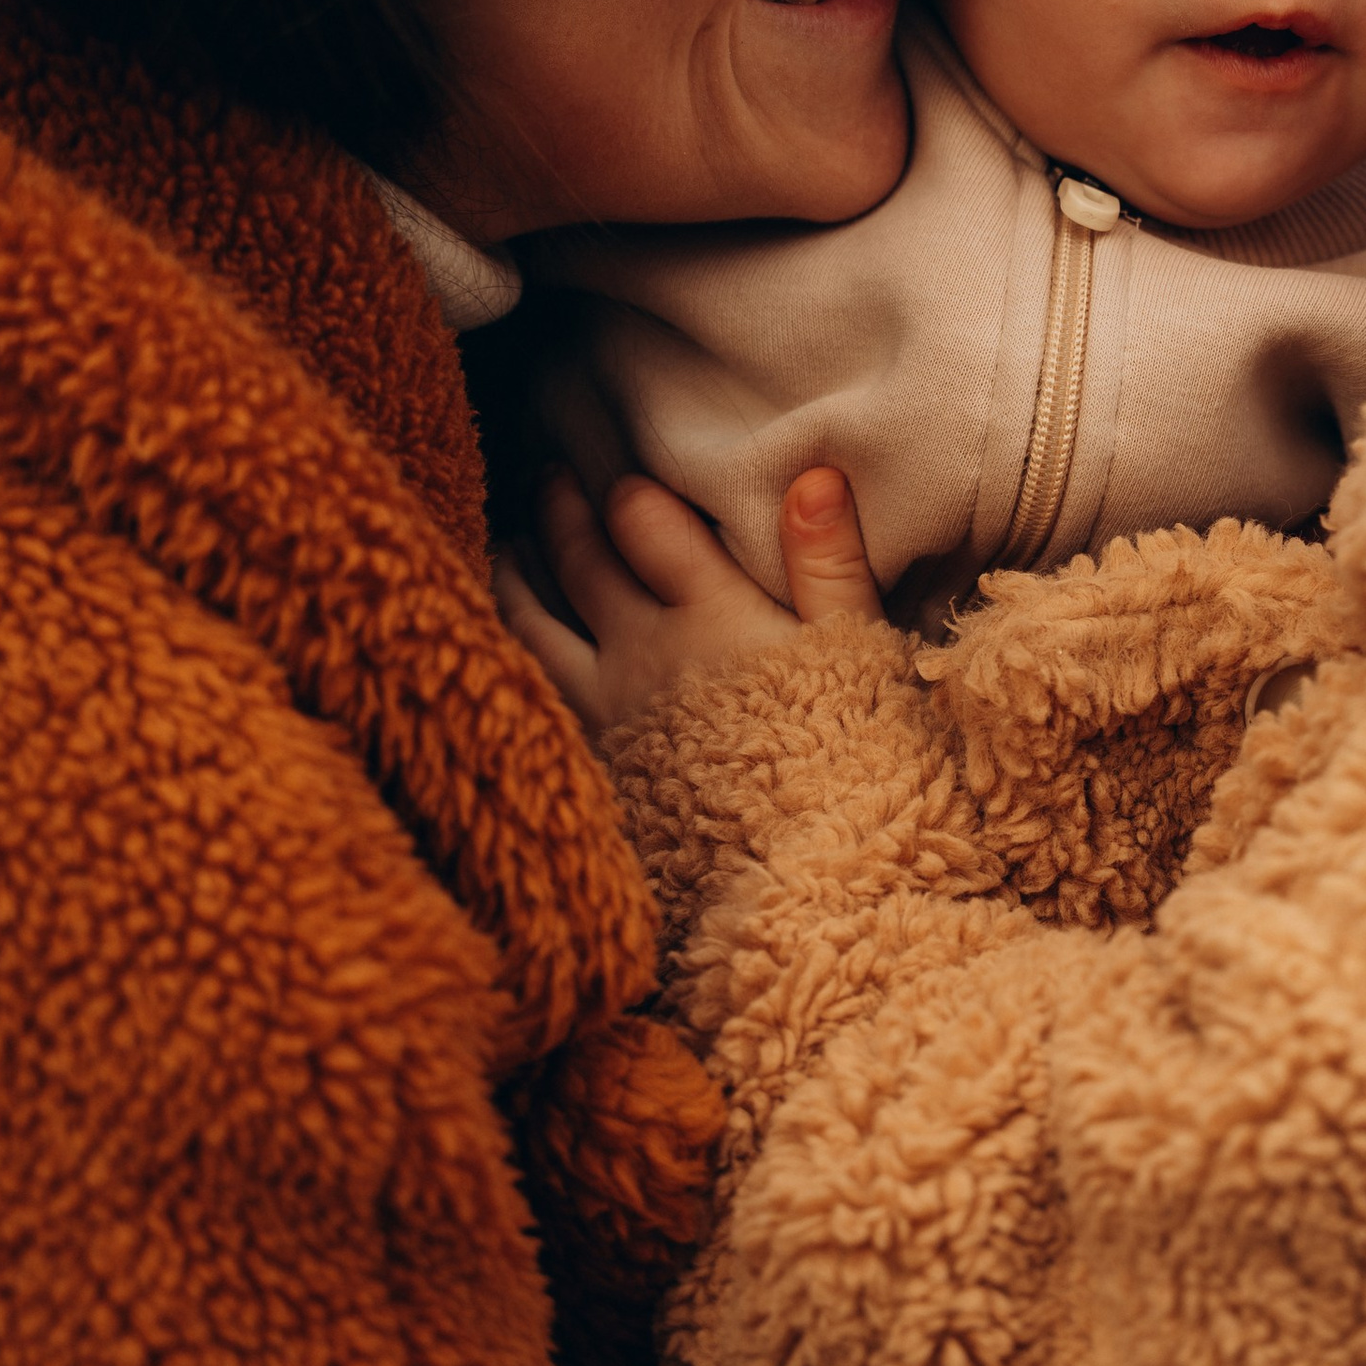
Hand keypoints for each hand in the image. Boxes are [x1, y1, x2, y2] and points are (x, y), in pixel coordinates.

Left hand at [496, 464, 884, 736]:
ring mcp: (607, 715)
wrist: (806, 891)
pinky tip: (508, 652)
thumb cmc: (853, 770)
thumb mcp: (859, 655)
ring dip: (517, 578)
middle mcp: (644, 655)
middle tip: (549, 478)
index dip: (632, 495)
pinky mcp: (593, 771)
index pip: (648, 526)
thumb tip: (812, 474)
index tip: (619, 476)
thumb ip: (832, 563)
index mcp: (712, 615)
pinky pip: (530, 693)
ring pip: (535, 626)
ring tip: (506, 549)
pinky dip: (511, 655)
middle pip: (583, 565)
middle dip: (565, 515)